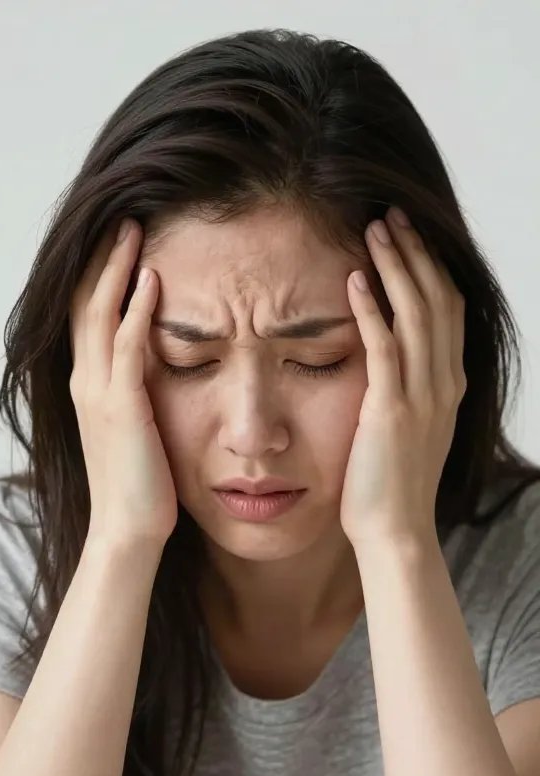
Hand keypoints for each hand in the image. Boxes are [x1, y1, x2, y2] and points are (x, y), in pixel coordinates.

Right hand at [68, 218, 177, 547]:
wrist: (127, 531)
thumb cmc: (140, 486)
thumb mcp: (134, 432)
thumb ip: (137, 397)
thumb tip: (157, 375)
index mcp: (90, 387)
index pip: (89, 317)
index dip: (100, 277)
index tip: (121, 243)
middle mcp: (86, 382)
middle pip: (86, 303)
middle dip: (103, 258)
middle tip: (124, 219)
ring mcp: (100, 393)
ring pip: (101, 314)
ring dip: (117, 269)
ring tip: (133, 230)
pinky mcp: (123, 407)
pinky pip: (127, 346)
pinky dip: (137, 310)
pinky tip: (152, 279)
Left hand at [340, 206, 466, 550]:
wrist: (396, 531)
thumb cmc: (392, 484)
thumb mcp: (411, 428)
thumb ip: (408, 390)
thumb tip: (391, 361)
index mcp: (449, 385)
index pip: (448, 311)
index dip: (431, 269)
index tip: (409, 237)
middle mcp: (444, 383)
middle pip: (437, 300)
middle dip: (416, 253)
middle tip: (392, 215)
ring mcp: (422, 396)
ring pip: (416, 314)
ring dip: (395, 267)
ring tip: (374, 229)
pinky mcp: (390, 411)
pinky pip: (384, 348)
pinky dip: (370, 309)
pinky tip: (353, 279)